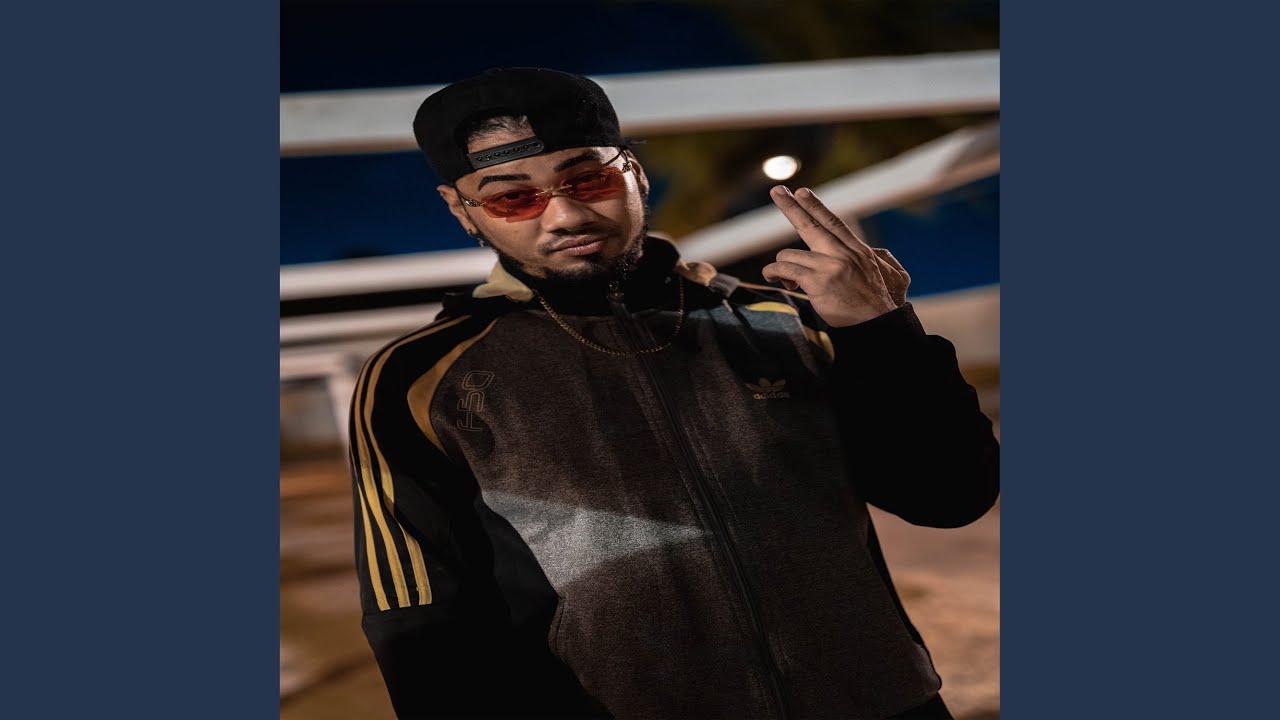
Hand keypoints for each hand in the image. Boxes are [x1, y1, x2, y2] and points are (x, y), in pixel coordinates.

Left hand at [762, 186, 909, 326]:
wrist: (882, 325)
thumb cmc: (888, 305)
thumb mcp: (896, 275)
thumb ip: (885, 260)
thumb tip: (876, 252)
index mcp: (858, 250)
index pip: (833, 223)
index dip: (815, 206)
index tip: (802, 192)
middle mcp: (842, 254)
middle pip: (810, 225)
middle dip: (791, 206)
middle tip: (777, 190)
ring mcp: (829, 267)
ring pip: (790, 253)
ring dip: (782, 265)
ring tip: (786, 278)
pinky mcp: (817, 282)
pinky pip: (785, 269)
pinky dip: (775, 273)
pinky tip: (777, 279)